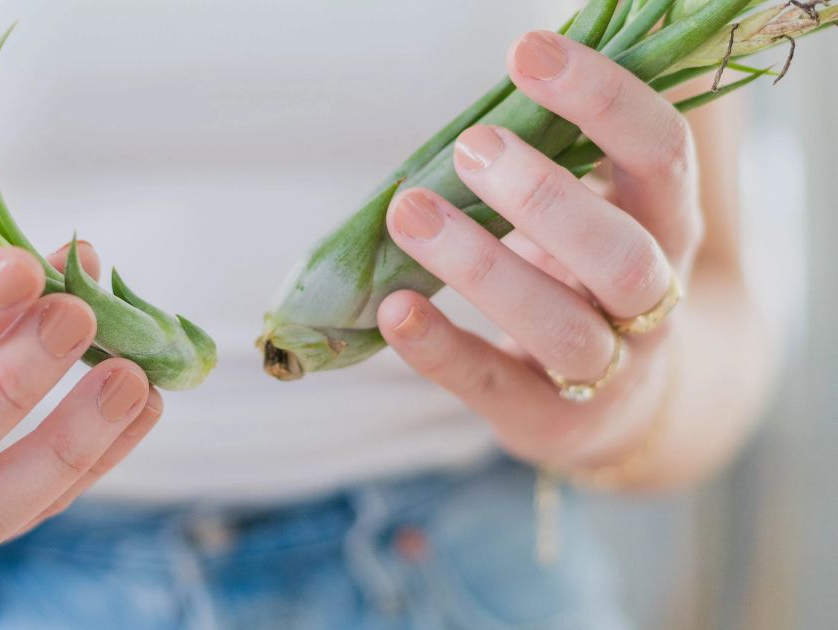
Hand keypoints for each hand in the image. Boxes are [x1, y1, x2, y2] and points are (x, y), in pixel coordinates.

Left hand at [379, 31, 701, 467]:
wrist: (625, 408)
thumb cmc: (587, 278)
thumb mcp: (594, 207)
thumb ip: (563, 150)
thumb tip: (515, 56)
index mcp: (666, 225)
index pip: (661, 156)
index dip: (607, 102)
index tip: (529, 52)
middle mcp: (651, 300)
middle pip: (623, 256)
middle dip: (547, 197)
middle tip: (473, 145)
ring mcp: (607, 371)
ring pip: (563, 328)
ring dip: (484, 268)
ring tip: (409, 211)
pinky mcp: (548, 420)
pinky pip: (495, 384)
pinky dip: (442, 347)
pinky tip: (394, 308)